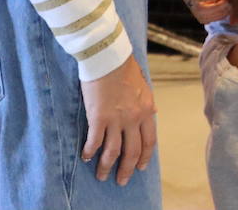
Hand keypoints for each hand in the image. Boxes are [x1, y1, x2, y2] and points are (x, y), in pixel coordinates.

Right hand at [80, 55, 156, 185]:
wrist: (109, 57)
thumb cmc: (125, 68)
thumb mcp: (143, 86)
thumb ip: (145, 103)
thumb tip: (150, 113)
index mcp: (147, 110)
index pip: (149, 141)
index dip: (144, 156)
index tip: (140, 167)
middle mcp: (134, 118)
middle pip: (132, 151)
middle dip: (127, 169)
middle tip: (122, 180)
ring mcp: (116, 119)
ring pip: (113, 151)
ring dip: (107, 166)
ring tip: (101, 176)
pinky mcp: (98, 117)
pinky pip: (95, 141)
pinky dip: (90, 152)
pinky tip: (86, 157)